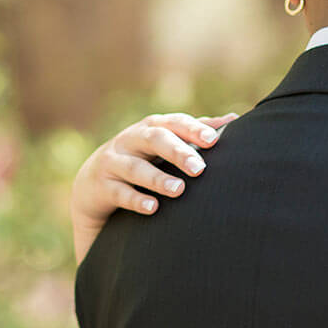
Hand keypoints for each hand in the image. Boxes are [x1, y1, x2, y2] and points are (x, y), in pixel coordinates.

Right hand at [71, 111, 238, 262]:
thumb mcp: (163, 143)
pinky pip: (119, 193)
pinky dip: (136, 200)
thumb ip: (195, 132)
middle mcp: (131, 140)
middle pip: (155, 139)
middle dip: (177, 151)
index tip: (214, 140)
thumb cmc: (141, 159)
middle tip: (199, 168)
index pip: (174, 123)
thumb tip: (235, 119)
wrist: (92, 183)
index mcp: (151, 128)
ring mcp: (114, 163)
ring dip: (158, 179)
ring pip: (136, 168)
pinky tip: (153, 208)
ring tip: (179, 190)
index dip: (193, 129)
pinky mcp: (102, 186)